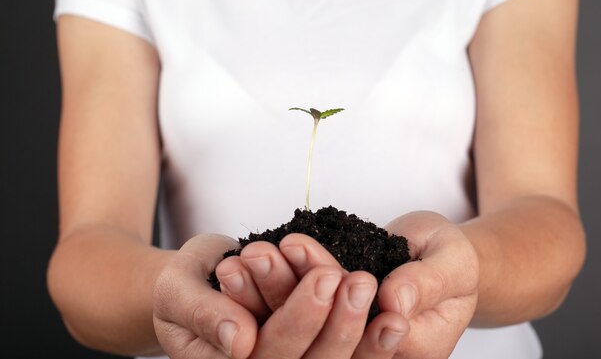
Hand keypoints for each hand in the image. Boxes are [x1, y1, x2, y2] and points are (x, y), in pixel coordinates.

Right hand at [152, 234, 362, 358]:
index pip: (269, 354)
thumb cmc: (183, 287)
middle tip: (360, 281)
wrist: (200, 283)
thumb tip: (239, 341)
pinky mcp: (310, 352)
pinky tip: (394, 319)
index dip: (300, 320)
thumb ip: (203, 315)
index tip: (325, 277)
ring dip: (361, 331)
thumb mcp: (177, 292)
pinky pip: (345, 354)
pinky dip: (371, 341)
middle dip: (339, 323)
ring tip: (380, 293)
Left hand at [216, 211, 477, 358]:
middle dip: (286, 293)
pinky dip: (269, 279)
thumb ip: (427, 283)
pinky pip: (291, 300)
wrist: (435, 255)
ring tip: (248, 251)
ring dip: (268, 286)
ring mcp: (339, 334)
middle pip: (318, 336)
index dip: (335, 309)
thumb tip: (394, 300)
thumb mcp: (453, 264)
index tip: (316, 270)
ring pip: (297, 320)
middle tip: (260, 254)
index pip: (362, 340)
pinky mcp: (320, 312)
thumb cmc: (452, 259)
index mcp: (407, 350)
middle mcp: (367, 352)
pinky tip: (245, 256)